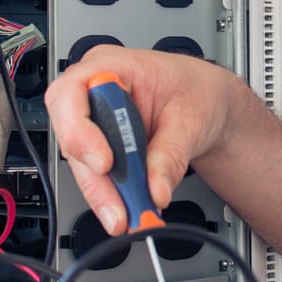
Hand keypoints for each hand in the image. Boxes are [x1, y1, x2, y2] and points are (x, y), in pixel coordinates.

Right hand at [44, 45, 236, 234]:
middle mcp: (94, 91)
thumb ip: (171, 154)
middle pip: (73, 137)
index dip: (80, 131)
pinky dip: (113, 195)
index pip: (71, 93)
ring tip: (128, 216)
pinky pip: (97, 174)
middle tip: (120, 209)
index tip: (105, 163)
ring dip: (104, 194)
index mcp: (112, 64)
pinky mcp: (101, 146)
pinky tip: (128, 209)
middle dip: (96, 179)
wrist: (209, 104)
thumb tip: (155, 189)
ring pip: (82, 162)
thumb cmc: (198, 92)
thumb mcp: (191, 119)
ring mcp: (95, 120)